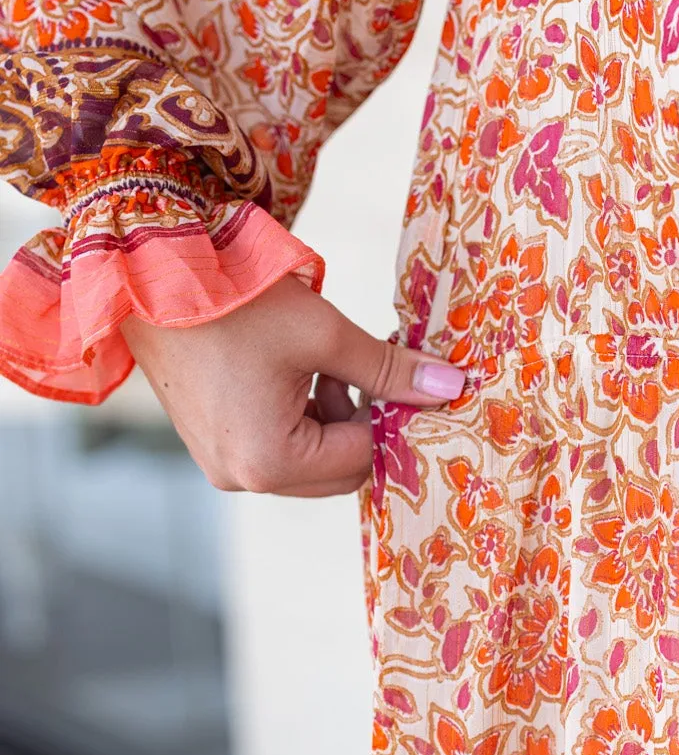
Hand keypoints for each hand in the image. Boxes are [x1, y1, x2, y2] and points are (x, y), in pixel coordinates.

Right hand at [124, 275, 468, 497]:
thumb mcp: (325, 333)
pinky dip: (303, 418)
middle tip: (371, 371)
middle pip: (338, 472)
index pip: (364, 459)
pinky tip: (301, 373)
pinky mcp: (213, 446)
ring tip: (329, 366)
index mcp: (270, 462)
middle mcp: (243, 478)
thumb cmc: (236, 302)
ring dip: (335, 420)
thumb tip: (452, 386)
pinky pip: (279, 448)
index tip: (410, 380)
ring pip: (312, 461)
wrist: (150, 276)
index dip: (394, 419)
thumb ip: (391, 370)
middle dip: (363, 424)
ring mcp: (223, 466)